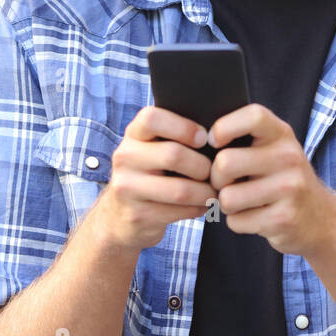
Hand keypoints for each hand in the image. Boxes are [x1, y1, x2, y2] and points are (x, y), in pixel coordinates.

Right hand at [95, 106, 218, 252]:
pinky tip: (202, 205)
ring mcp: (127, 188)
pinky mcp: (138, 215)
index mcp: (133, 135)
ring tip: (214, 191)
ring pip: (181, 190)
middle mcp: (125, 158)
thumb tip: (218, 134)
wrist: (118, 216)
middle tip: (214, 172)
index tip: (203, 139)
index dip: (184, 127)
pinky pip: (180, 212)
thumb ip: (173, 136)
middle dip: (203, 166)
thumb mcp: (151, 149)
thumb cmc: (149, 174)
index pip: (152, 119)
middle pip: (173, 155)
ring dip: (206, 192)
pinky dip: (198, 209)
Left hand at [206, 104, 335, 257]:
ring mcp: (289, 189)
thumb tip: (198, 140)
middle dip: (215, 178)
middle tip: (224, 182)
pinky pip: (237, 221)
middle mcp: (289, 157)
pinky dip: (238, 222)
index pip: (253, 116)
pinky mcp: (284, 219)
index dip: (225, 126)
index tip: (214, 141)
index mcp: (281, 134)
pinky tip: (254, 216)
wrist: (319, 218)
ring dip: (226, 204)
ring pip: (227, 198)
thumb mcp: (273, 150)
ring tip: (241, 200)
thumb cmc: (281, 179)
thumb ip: (245, 139)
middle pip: (225, 163)